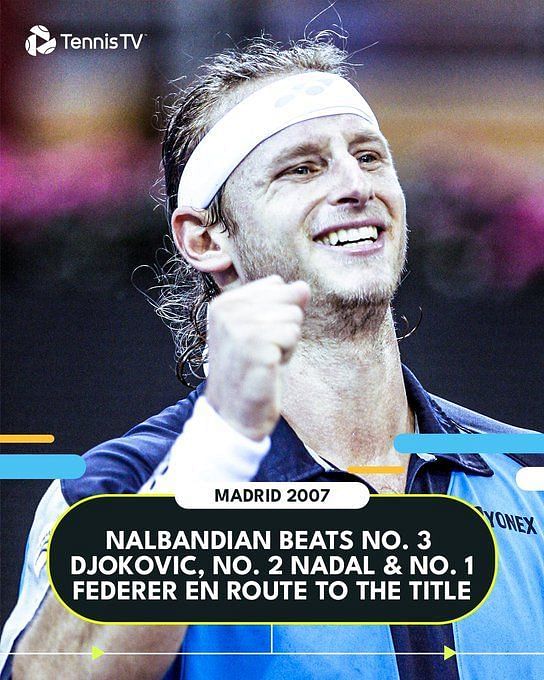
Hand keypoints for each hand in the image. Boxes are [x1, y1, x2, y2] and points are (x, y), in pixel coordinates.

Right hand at [205, 275, 309, 440]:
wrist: (235, 414)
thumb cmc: (251, 371)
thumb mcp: (265, 329)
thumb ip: (283, 304)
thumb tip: (303, 286)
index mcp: (225, 302)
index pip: (276, 284)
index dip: (278, 313)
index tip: (260, 337)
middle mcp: (227, 310)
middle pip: (287, 298)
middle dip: (285, 326)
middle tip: (265, 350)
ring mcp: (239, 328)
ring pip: (293, 316)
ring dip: (287, 342)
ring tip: (266, 359)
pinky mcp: (254, 346)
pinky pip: (293, 334)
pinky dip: (287, 354)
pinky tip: (269, 367)